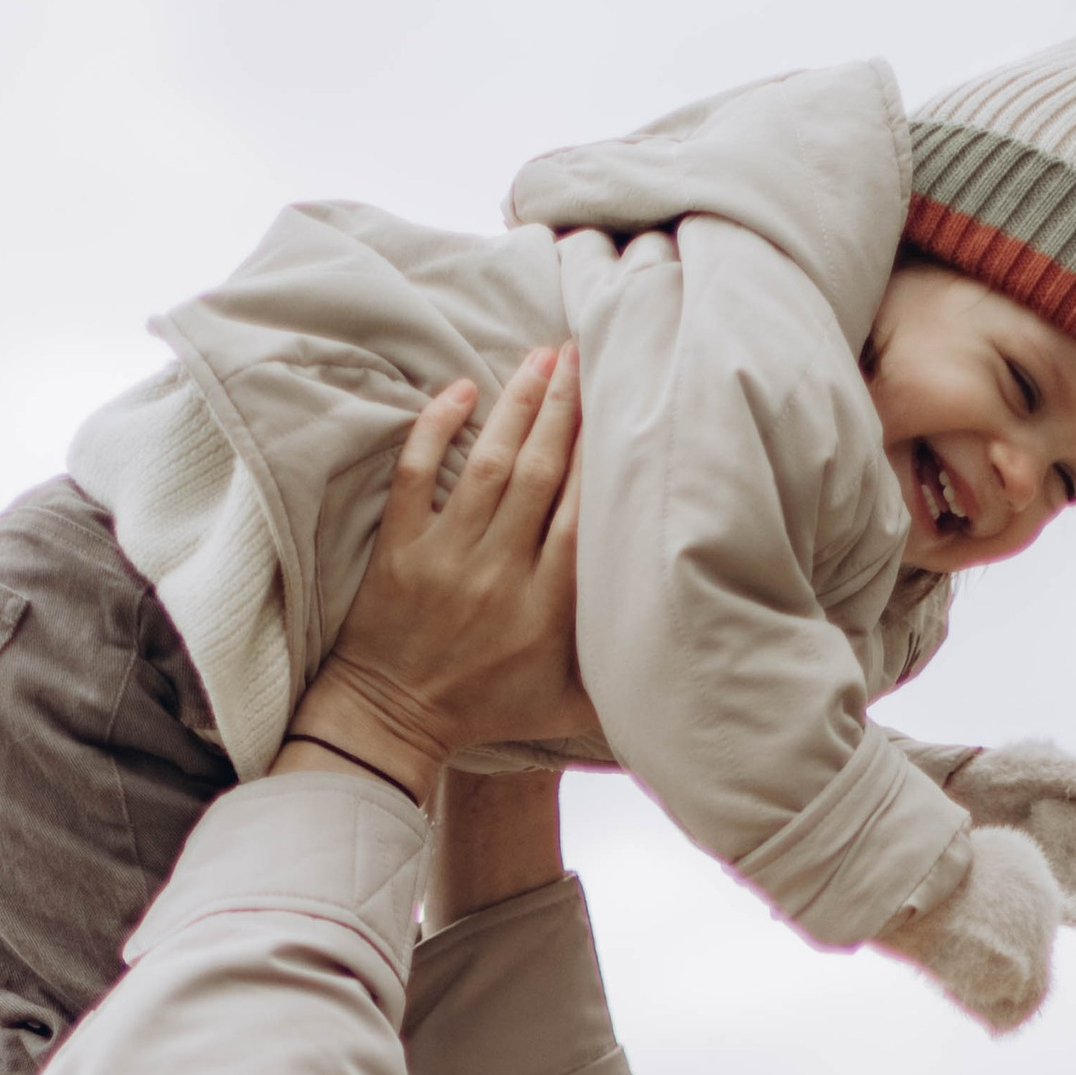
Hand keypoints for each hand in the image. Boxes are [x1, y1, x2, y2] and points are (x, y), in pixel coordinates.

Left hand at [285, 346, 599, 797]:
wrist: (392, 720)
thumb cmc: (486, 711)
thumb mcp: (566, 707)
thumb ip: (620, 678)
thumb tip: (684, 654)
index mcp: (547, 608)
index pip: (582, 517)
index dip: (601, 458)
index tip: (621, 410)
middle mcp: (500, 573)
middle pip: (540, 473)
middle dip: (565, 409)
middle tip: (583, 354)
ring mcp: (447, 556)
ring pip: (488, 463)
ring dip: (517, 405)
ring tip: (541, 357)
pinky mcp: (401, 547)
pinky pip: (417, 474)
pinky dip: (435, 428)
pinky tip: (460, 389)